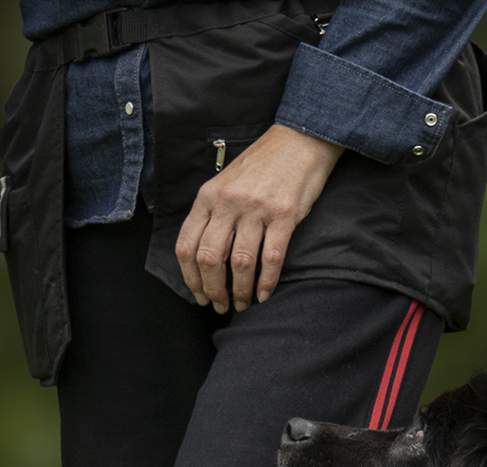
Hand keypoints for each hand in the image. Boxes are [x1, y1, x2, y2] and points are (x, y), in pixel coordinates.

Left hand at [176, 125, 341, 312]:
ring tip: (243, 304)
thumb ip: (213, 211)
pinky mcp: (284, 216)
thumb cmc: (263, 165)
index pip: (188, 244)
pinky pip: (271, 258)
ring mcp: (256, 209)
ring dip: (240, 291)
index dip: (191, 277)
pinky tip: (265, 295)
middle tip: (220, 306)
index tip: (199, 295)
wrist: (298, 140)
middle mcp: (228, 203)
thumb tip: (204, 253)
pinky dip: (267, 282)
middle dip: (213, 290)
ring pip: (240, 263)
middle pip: (210, 258)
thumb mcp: (226, 182)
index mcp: (208, 196)